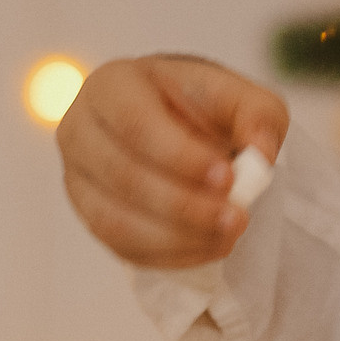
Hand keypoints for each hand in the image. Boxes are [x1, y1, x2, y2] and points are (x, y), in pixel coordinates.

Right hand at [57, 54, 288, 269]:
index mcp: (112, 85)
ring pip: (116, 221)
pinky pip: (122, 248)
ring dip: (178, 237)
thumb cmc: (207, 108)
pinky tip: (211, 247)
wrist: (184, 132)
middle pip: (123, 176)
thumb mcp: (243, 99)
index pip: (134, 122)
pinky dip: (170, 255)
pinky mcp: (90, 218)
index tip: (228, 178)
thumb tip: (261, 155)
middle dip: (183, 204)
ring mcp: (78, 179)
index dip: (179, 155)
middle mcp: (81, 129)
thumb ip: (259, 117)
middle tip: (236, 217)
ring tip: (228, 236)